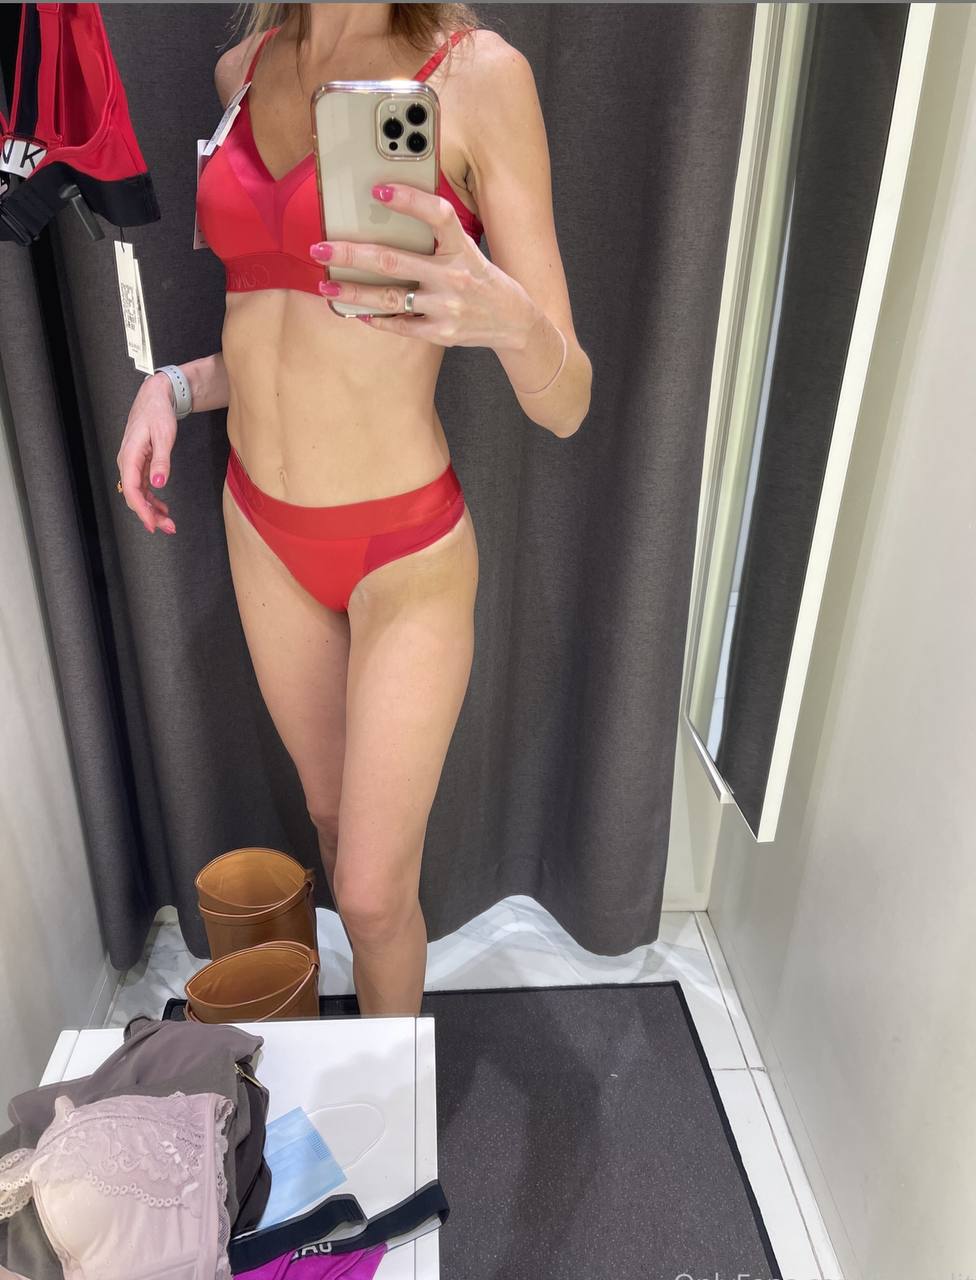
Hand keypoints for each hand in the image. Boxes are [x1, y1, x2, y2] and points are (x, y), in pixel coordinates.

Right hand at [116, 374, 177, 534]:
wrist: (155, 398)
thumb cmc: (158, 413)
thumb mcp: (164, 436)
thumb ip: (161, 461)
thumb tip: (158, 484)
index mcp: (130, 456)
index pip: (131, 489)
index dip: (141, 510)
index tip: (152, 524)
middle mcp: (127, 462)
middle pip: (134, 495)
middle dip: (149, 514)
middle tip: (167, 527)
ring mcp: (133, 464)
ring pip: (138, 494)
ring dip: (152, 509)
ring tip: (168, 522)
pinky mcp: (139, 464)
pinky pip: (143, 487)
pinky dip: (152, 499)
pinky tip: (163, 507)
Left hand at [309, 182, 532, 348]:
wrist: (513, 322)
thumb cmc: (482, 280)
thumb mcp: (469, 251)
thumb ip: (437, 239)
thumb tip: (389, 220)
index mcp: (462, 249)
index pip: (438, 216)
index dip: (410, 201)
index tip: (379, 190)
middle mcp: (453, 277)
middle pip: (393, 261)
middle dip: (351, 253)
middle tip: (320, 247)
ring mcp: (446, 308)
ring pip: (389, 298)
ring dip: (353, 291)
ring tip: (326, 285)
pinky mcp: (440, 333)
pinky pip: (400, 326)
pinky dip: (376, 319)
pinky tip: (356, 311)